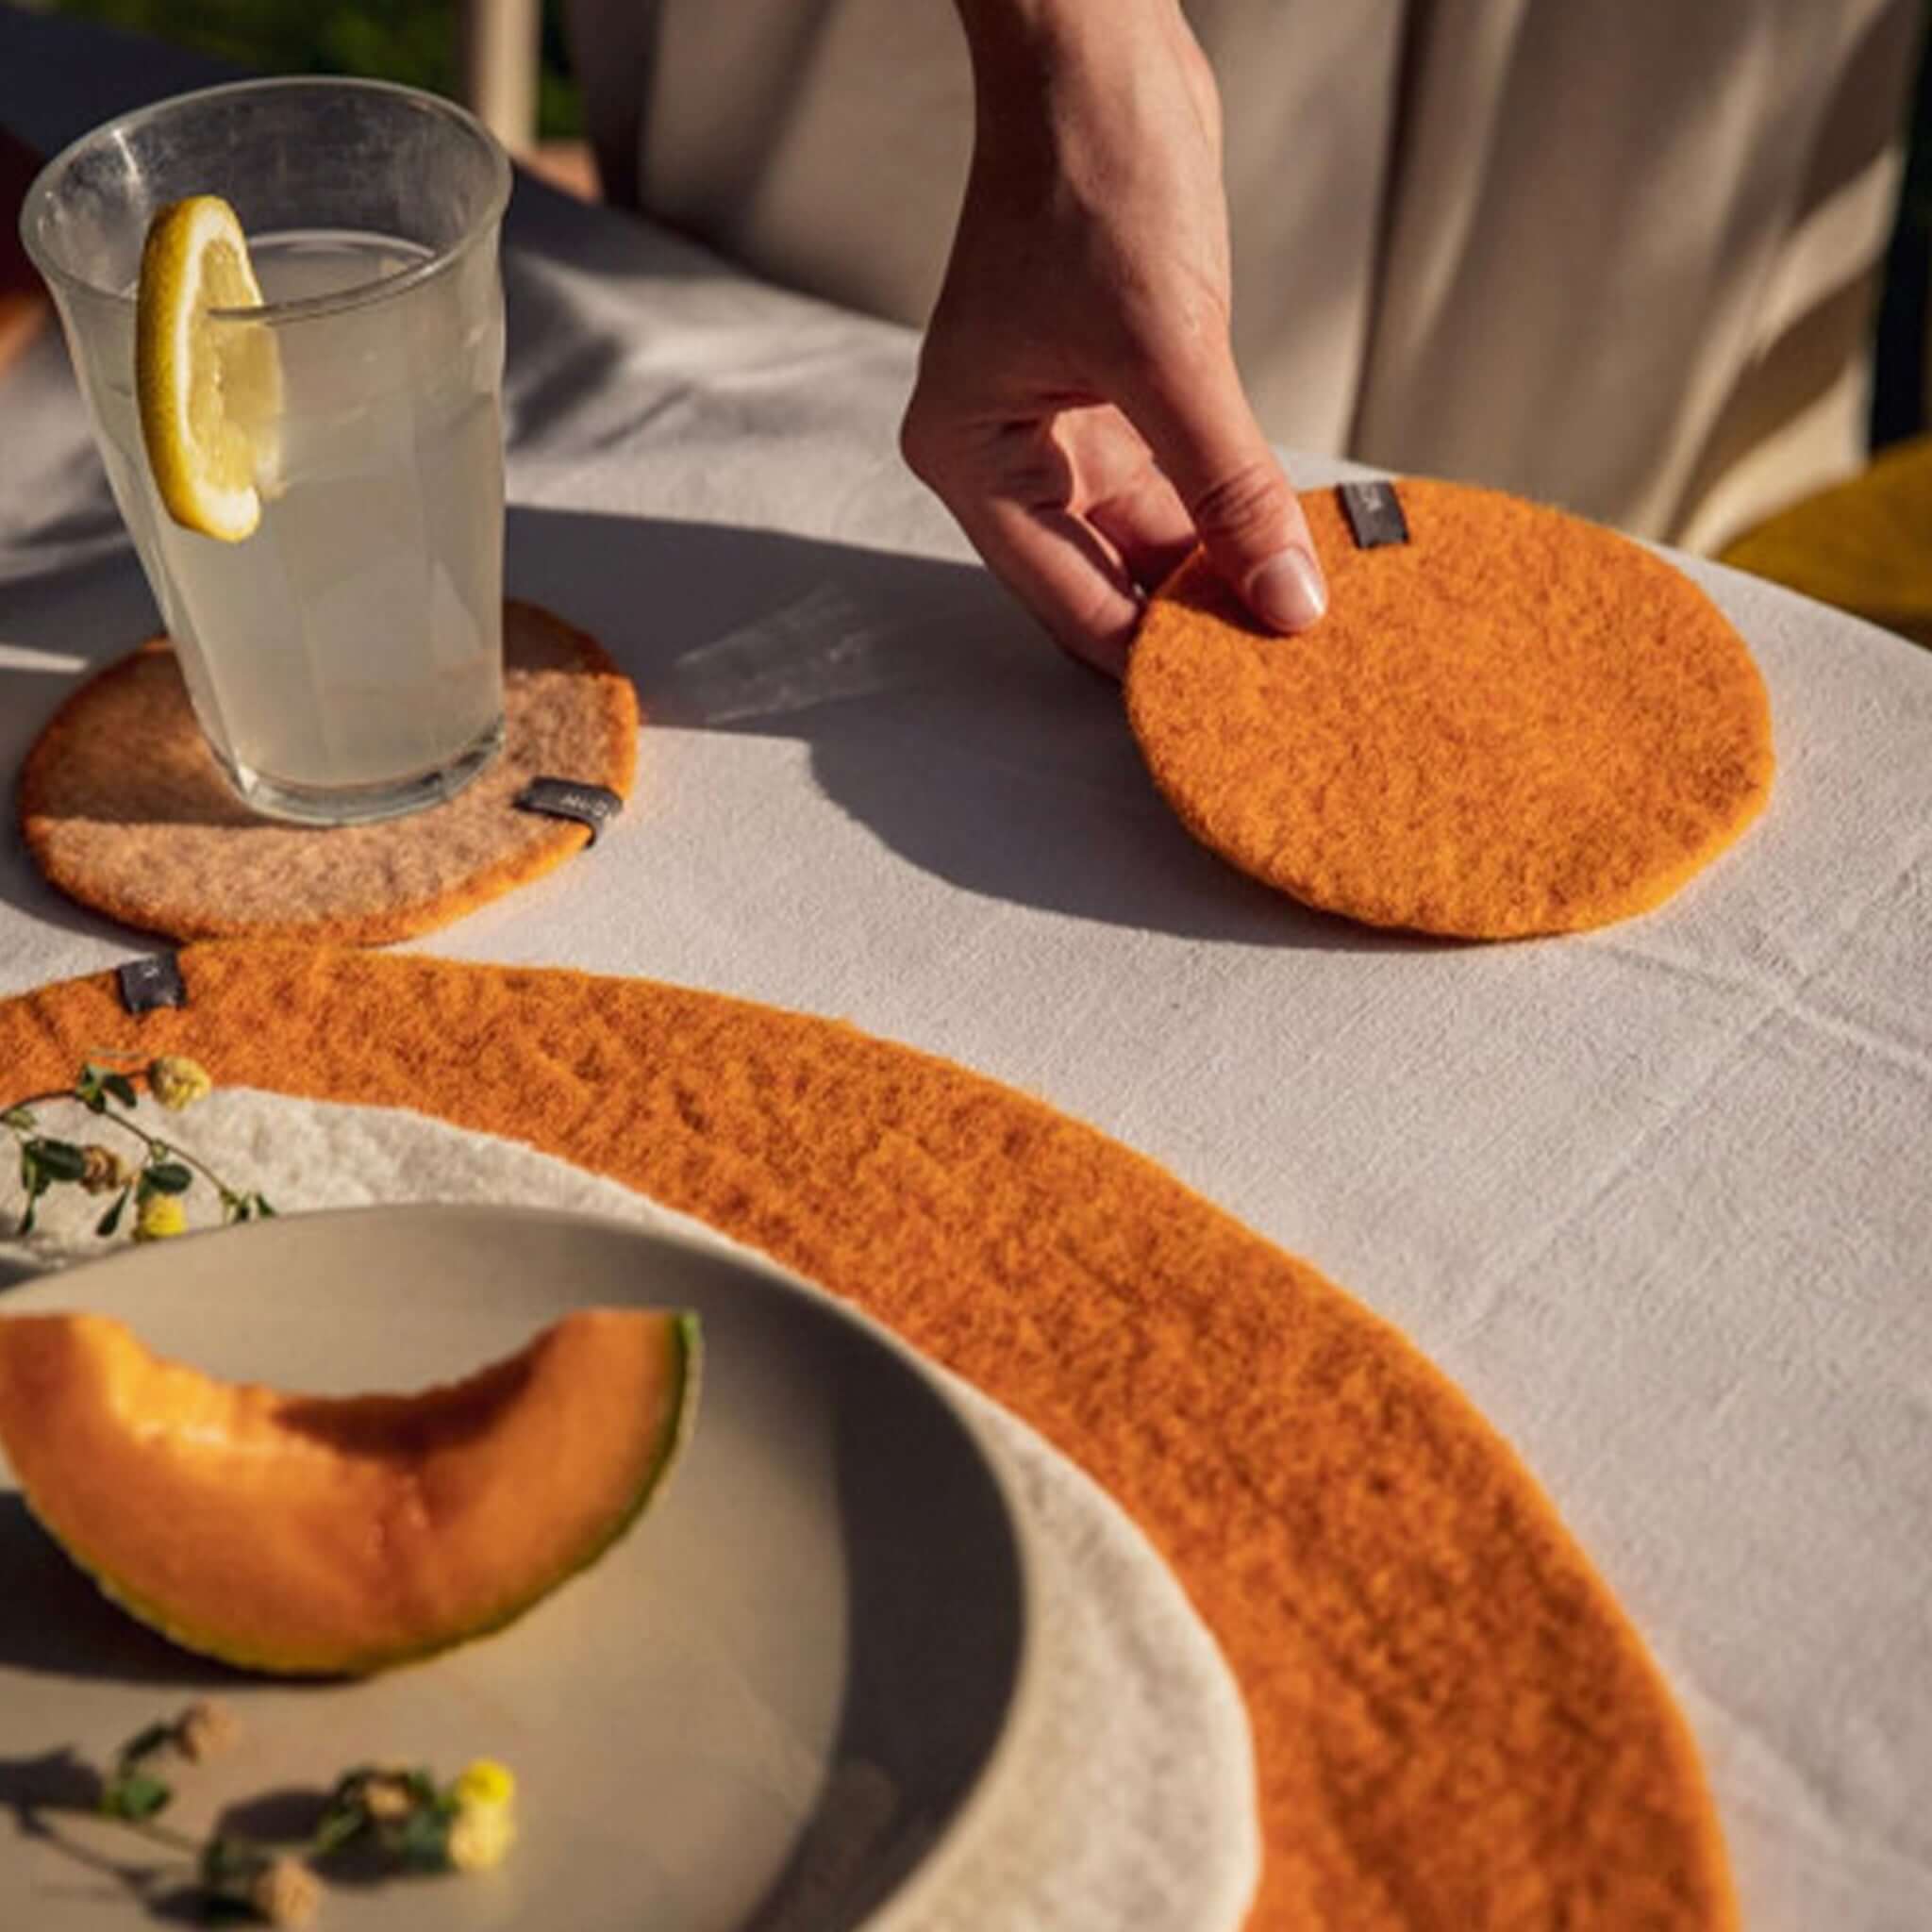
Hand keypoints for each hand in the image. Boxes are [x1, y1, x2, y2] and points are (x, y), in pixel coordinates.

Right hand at [902, 0, 1326, 675]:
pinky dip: (1228, 515)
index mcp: (975, 455)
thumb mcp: (1169, 352)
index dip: (1153, 656)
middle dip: (1190, 620)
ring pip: (1148, 539)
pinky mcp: (1119, 394)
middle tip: (1278, 672)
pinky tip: (1285, 548)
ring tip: (1295, 620)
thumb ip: (1230, 487)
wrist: (1099, 51)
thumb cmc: (1089, 175)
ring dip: (1219, 571)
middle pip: (1106, 579)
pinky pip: (1178, 485)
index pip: (1070, 600)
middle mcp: (1009, 453)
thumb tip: (1287, 598)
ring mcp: (1063, 426)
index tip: (1236, 703)